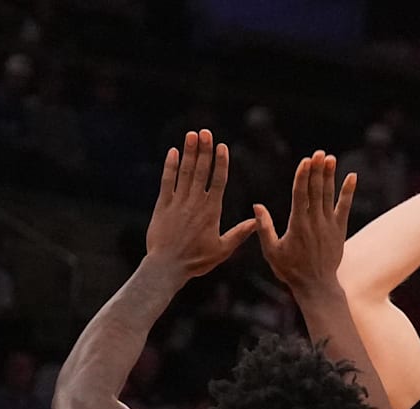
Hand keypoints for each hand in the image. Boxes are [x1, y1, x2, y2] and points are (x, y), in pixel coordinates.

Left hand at [145, 130, 255, 280]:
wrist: (167, 267)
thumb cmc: (197, 260)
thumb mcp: (223, 249)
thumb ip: (240, 233)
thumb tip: (257, 221)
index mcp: (212, 211)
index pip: (218, 181)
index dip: (221, 162)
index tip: (222, 146)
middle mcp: (195, 203)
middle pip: (201, 171)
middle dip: (204, 149)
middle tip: (206, 132)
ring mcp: (178, 202)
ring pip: (185, 172)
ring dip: (189, 152)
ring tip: (192, 134)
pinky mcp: (162, 206)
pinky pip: (167, 181)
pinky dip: (170, 166)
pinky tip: (173, 152)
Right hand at [254, 150, 354, 295]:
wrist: (317, 286)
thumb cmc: (290, 270)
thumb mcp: (271, 251)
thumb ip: (264, 228)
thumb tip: (257, 206)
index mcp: (297, 225)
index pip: (301, 195)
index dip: (303, 177)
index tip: (306, 161)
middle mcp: (315, 222)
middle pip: (316, 191)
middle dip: (318, 170)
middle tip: (319, 152)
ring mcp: (329, 225)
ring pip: (329, 196)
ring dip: (330, 176)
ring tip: (330, 158)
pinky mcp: (339, 230)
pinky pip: (345, 207)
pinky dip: (348, 192)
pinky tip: (352, 177)